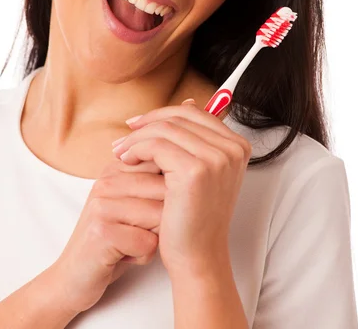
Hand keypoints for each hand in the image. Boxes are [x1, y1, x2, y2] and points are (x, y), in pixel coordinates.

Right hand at [50, 158, 164, 314]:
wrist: (73, 277)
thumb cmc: (113, 241)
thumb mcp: (132, 205)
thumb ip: (152, 183)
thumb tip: (193, 168)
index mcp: (115, 169)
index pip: (163, 165)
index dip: (170, 194)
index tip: (153, 213)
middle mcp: (106, 181)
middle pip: (165, 191)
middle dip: (164, 218)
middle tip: (141, 232)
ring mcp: (102, 204)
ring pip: (160, 216)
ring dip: (155, 238)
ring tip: (132, 243)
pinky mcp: (101, 231)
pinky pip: (148, 242)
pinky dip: (144, 255)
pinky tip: (125, 257)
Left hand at [112, 100, 251, 276]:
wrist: (197, 256)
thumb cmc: (193, 215)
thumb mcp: (200, 170)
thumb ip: (195, 138)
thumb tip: (186, 100)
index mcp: (237, 145)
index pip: (194, 112)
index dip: (162, 114)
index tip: (138, 125)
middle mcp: (232, 148)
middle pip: (180, 116)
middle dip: (147, 123)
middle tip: (124, 137)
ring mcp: (217, 158)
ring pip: (165, 128)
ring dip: (136, 138)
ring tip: (121, 152)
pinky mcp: (196, 170)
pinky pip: (156, 145)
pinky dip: (136, 149)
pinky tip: (127, 161)